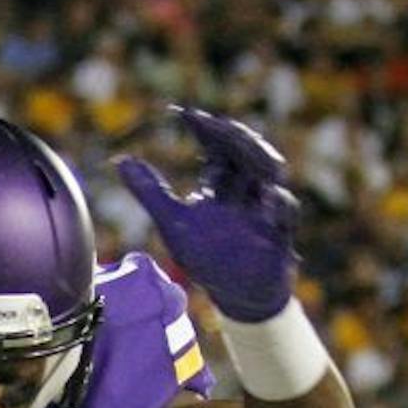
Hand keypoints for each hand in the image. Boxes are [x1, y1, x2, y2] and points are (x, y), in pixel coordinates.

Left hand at [117, 108, 299, 321]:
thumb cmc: (209, 256)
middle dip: (229, 135)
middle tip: (207, 123)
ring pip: (272, 173)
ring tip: (239, 145)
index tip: (183, 113)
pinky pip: (288, 216)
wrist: (239, 294)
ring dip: (257, 157)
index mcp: (223, 183)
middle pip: (246, 151)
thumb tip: (119, 160)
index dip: (204, 128)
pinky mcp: (281, 235)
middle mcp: (247, 190)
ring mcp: (267, 210)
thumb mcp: (174, 223)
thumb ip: (150, 191)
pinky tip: (267, 199)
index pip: (218, 146)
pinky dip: (279, 206)